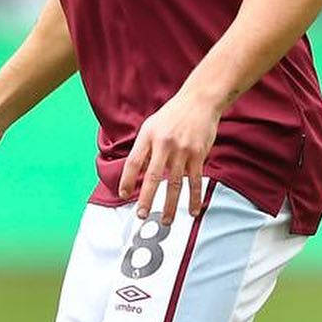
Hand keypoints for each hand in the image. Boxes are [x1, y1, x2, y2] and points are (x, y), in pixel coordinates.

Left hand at [117, 90, 220, 224]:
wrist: (200, 101)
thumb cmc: (173, 115)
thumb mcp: (151, 126)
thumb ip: (144, 150)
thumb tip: (137, 175)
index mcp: (148, 136)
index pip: (133, 162)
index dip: (126, 180)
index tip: (122, 194)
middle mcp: (164, 144)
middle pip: (153, 176)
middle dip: (146, 198)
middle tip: (141, 215)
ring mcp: (182, 150)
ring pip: (175, 183)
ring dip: (170, 205)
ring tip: (165, 221)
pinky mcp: (198, 155)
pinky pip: (195, 181)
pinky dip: (194, 198)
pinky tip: (192, 211)